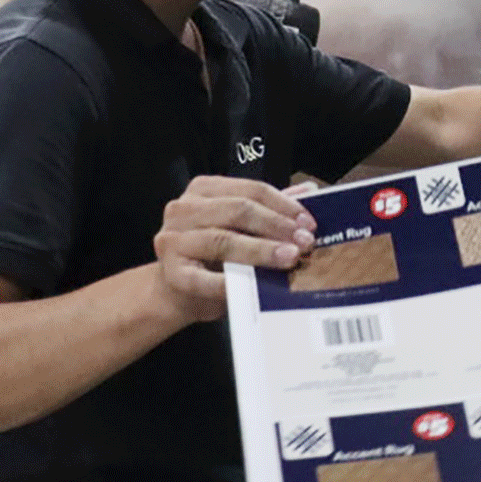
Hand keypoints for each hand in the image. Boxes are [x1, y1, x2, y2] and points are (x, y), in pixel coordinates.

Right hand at [153, 175, 316, 320]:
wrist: (176, 292)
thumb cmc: (212, 257)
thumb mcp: (240, 228)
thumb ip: (269, 208)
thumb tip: (308, 190)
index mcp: (204, 190)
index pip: (251, 189)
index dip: (284, 205)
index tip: (309, 223)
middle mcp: (183, 209)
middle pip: (238, 210)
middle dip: (276, 225)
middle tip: (304, 242)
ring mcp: (173, 240)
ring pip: (223, 240)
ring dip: (261, 250)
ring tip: (290, 258)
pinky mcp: (171, 272)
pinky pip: (203, 278)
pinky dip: (229, 282)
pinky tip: (253, 285)